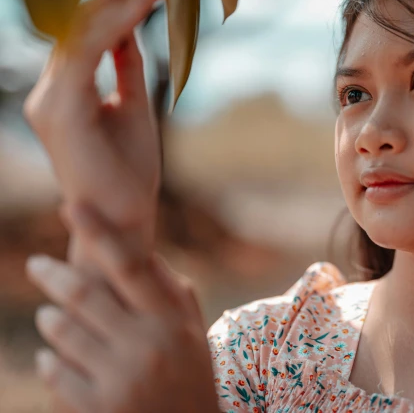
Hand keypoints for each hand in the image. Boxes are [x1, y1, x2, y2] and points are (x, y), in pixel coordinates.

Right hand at [23, 0, 164, 259]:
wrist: (124, 219)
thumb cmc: (129, 170)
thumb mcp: (132, 106)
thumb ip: (125, 68)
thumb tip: (128, 31)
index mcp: (63, 93)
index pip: (83, 36)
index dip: (114, 5)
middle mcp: (47, 93)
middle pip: (78, 27)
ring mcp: (49, 101)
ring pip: (80, 33)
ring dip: (120, 3)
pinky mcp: (61, 111)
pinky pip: (86, 53)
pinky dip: (116, 25)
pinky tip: (143, 6)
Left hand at [25, 203, 218, 412]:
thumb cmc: (190, 376)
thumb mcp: (191, 331)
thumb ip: (169, 291)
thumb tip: (140, 250)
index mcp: (171, 320)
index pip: (130, 265)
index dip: (99, 232)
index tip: (72, 206)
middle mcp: (147, 345)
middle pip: (84, 294)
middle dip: (52, 274)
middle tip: (36, 264)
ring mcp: (120, 379)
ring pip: (61, 333)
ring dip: (50, 319)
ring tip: (48, 316)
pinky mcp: (98, 409)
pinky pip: (54, 372)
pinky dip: (48, 360)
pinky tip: (51, 357)